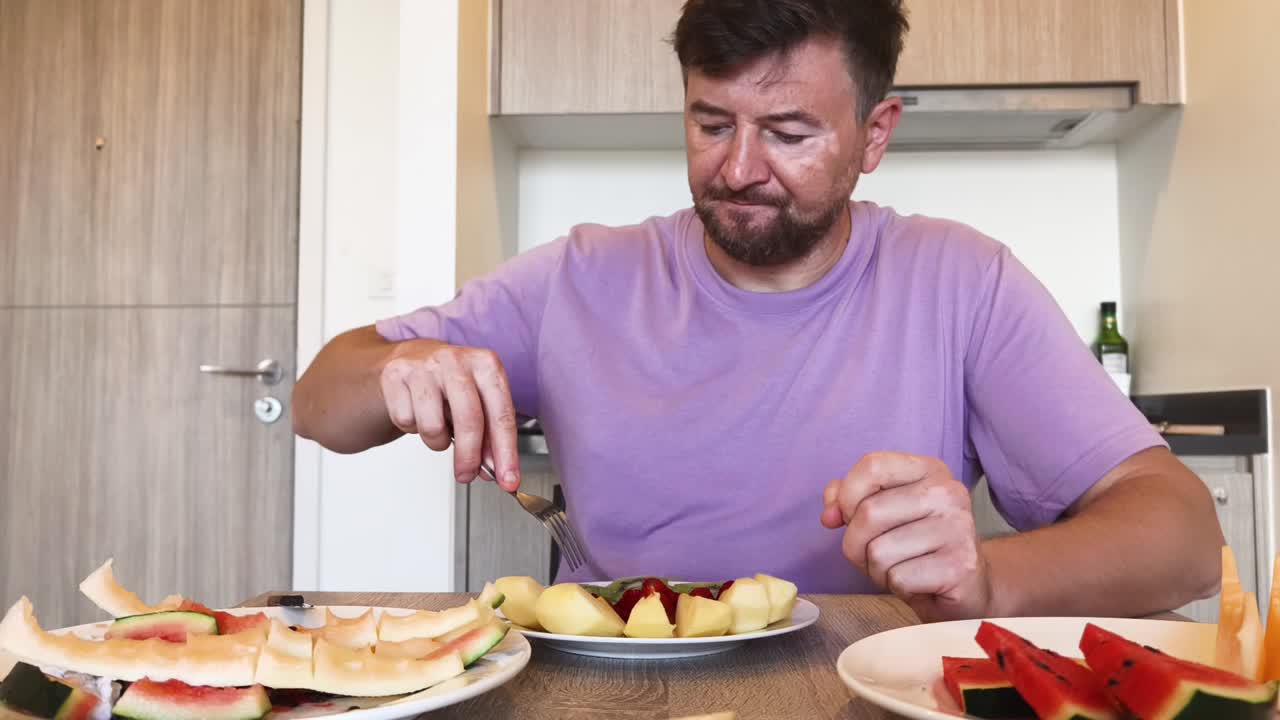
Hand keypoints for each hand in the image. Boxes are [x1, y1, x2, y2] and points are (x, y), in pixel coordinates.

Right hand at [378, 340, 520, 489]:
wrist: (411, 358)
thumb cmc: (450, 383)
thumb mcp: (478, 400)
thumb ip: (489, 434)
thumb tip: (494, 468)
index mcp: (486, 364)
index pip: (501, 415)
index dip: (506, 452)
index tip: (508, 480)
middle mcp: (456, 360)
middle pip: (469, 420)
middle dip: (469, 457)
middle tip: (466, 474)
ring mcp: (424, 366)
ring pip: (432, 426)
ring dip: (436, 441)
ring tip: (438, 428)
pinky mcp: (395, 375)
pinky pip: (405, 421)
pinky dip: (412, 427)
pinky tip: (418, 412)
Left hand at [821, 451, 989, 621]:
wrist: (963, 586)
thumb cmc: (913, 546)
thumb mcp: (880, 513)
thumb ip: (847, 500)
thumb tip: (829, 513)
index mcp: (929, 469)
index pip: (872, 465)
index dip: (847, 496)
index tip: (848, 516)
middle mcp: (949, 492)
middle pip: (869, 513)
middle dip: (855, 543)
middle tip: (873, 554)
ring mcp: (958, 528)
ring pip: (879, 551)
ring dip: (876, 569)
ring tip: (899, 567)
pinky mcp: (961, 566)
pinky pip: (898, 578)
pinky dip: (896, 586)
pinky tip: (915, 583)